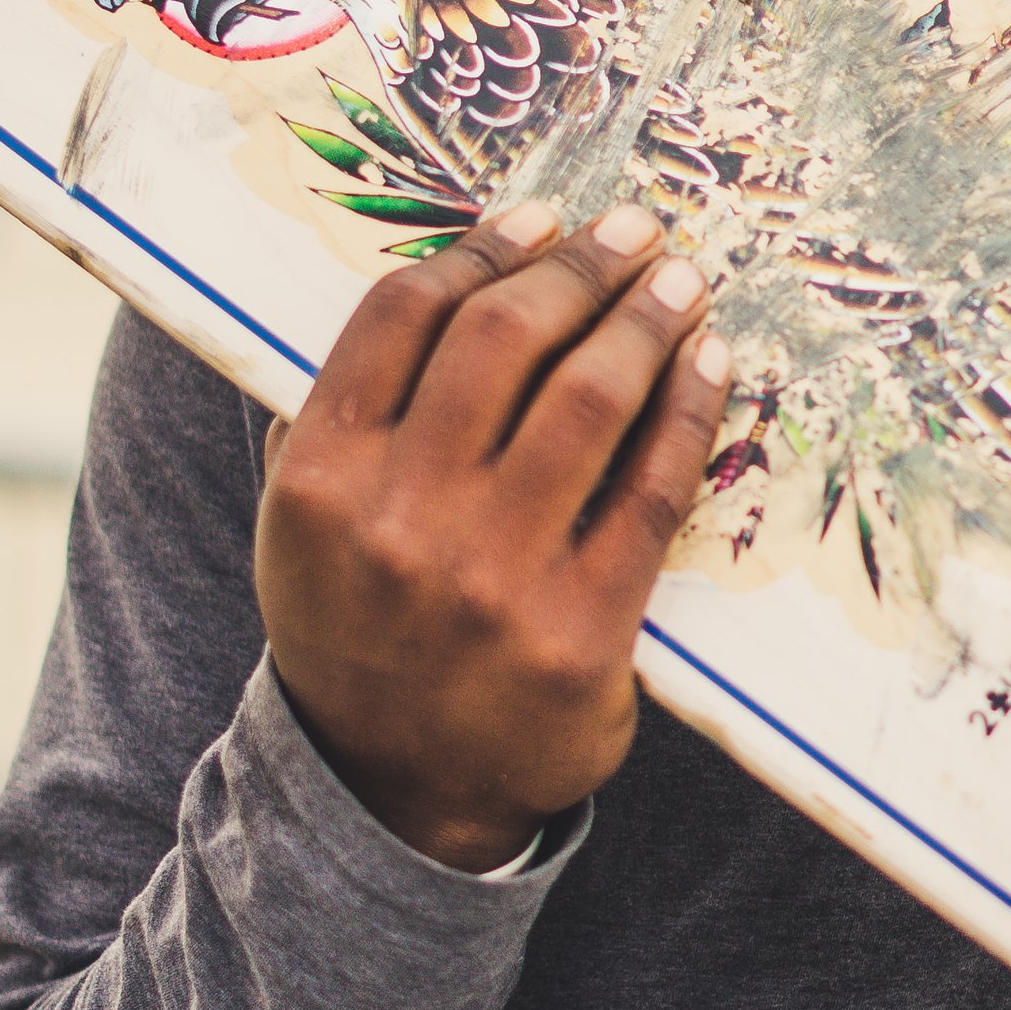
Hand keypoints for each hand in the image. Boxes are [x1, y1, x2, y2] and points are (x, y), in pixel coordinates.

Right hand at [256, 197, 731, 870]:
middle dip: (580, 265)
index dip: (481, 247)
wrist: (393, 792)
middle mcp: (403, 519)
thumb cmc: (358, 632)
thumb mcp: (301, 528)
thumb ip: (334, 416)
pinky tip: (709, 364)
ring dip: (645, 319)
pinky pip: (653, 490)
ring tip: (679, 281)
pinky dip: (689, 411)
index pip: (403, 316)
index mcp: (324, 478)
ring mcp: (496, 576)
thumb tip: (425, 287)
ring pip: (589, 399)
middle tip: (633, 230)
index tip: (539, 217)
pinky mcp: (584, 629)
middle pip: (505, 337)